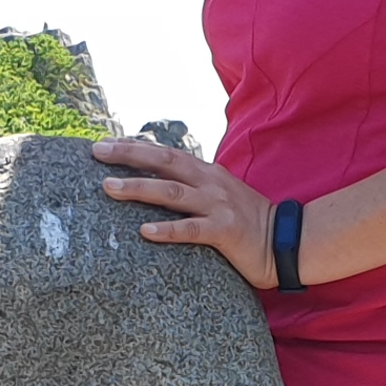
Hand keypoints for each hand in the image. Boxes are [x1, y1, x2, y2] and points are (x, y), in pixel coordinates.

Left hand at [93, 134, 274, 291]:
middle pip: (163, 162)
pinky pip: (191, 229)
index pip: (166, 154)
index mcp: (208, 173)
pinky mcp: (224, 231)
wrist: (287, 242)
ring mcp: (217, 206)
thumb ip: (196, 187)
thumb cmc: (250, 222)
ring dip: (138, 187)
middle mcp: (210, 183)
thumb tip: (163, 184)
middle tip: (97, 151)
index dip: (136, 147)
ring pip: (171, 192)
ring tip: (109, 187)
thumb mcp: (222, 195)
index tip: (107, 144)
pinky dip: (167, 229)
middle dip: (128, 155)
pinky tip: (144, 231)